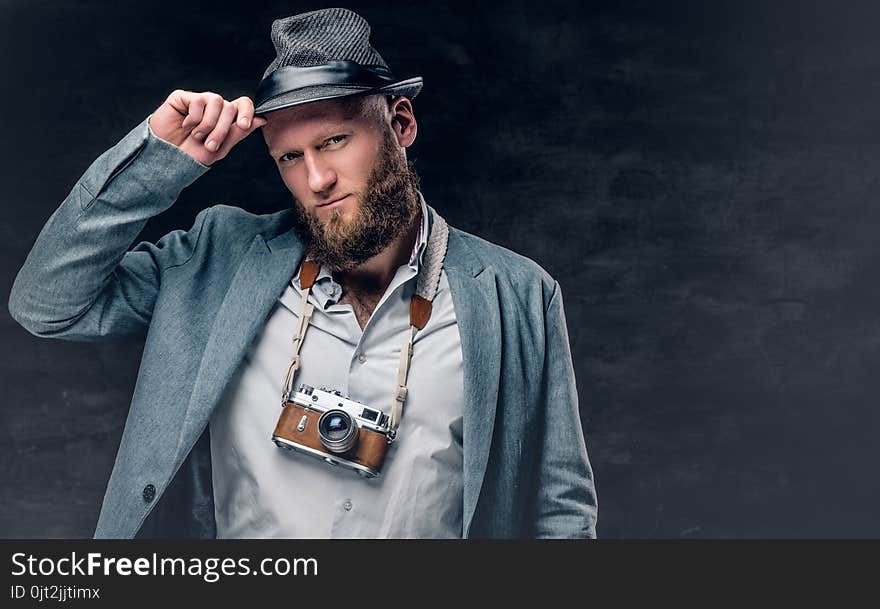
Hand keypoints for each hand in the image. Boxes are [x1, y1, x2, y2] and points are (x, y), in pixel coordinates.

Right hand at [148, 90, 267, 165]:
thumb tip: (261, 119)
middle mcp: (214, 108)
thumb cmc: (191, 155)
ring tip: (197, 137)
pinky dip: (193, 118)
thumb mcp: (220, 148)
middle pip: (230, 107)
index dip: (247, 111)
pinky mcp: (182, 97)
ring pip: (217, 101)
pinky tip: (185, 126)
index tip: (244, 124)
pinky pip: (197, 101)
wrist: (167, 158)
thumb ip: (238, 133)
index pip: (243, 104)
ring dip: (208, 124)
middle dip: (222, 129)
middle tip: (210, 145)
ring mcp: (199, 101)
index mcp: (226, 119)